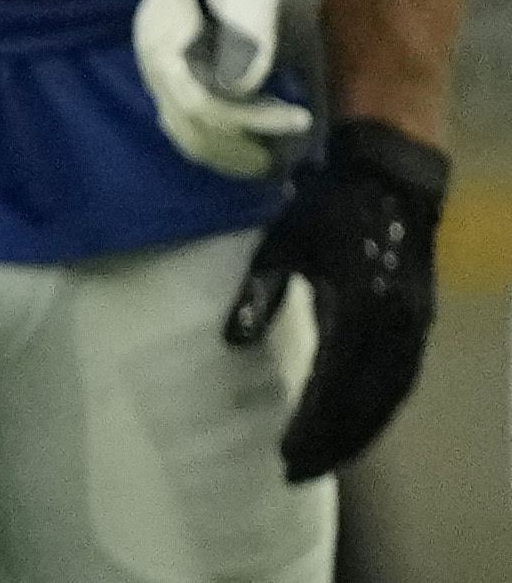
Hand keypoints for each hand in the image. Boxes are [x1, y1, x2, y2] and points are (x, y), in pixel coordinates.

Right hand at [136, 0, 331, 181]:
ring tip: (292, 158)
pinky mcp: (213, 71)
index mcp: (162, 33)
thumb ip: (249, 27)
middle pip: (188, 125)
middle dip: (240, 147)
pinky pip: (217, 121)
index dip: (243, 121)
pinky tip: (291, 149)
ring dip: (241, 152)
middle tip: (295, 155)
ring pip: (197, 132)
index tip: (300, 120)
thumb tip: (240, 86)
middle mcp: (165, 56)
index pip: (190, 100)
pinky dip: (249, 140)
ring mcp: (187, 65)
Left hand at [229, 119, 447, 481]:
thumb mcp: (284, 241)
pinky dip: (376, 411)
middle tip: (296, 471)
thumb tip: (232, 341)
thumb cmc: (329, 207)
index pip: (333, 385)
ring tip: (320, 459)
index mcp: (360, 307)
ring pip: (387, 399)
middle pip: (364, 403)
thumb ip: (260, 291)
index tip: (283, 454)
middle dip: (331, 442)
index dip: (310, 425)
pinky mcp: (419, 326)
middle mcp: (394, 327)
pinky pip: (399, 382)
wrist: (392, 180)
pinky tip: (353, 427)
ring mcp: (413, 328)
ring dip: (356, 434)